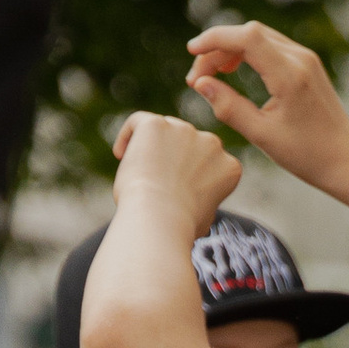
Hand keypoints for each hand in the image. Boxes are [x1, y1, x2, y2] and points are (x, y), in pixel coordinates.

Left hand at [110, 108, 244, 239]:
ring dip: (152, 148)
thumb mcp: (204, 217)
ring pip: (164, 131)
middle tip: (155, 180)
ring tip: (138, 172)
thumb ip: (203, 200)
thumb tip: (196, 207)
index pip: (209, 162)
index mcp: (229, 167)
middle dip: (173, 158)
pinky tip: (120, 154)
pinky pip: (139, 121)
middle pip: (188, 143)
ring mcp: (184, 130)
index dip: (191, 175)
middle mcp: (212, 143)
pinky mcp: (156, 124)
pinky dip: (128, 135)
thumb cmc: (179, 226)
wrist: (159, 218)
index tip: (176, 190)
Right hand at [188, 16, 348, 182]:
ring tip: (211, 76)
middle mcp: (300, 59)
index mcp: (290, 76)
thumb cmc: (306, 155)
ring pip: (258, 36)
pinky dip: (246, 52)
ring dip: (230, 49)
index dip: (215, 39)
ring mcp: (306, 58)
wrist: (346, 160)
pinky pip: (270, 45)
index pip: (247, 37)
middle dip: (217, 49)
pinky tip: (231, 70)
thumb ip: (228, 108)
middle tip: (197, 79)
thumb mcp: (262, 136)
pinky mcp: (307, 63)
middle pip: (249, 33)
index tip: (191, 52)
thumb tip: (200, 84)